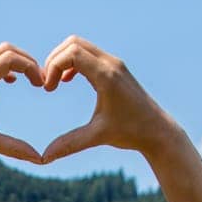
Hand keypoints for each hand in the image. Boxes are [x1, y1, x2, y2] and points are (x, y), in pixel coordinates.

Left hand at [0, 43, 44, 176]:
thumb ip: (16, 148)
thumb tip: (40, 160)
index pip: (9, 59)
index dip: (30, 67)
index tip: (41, 85)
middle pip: (4, 49)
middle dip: (26, 60)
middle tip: (39, 78)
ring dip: (16, 61)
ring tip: (30, 79)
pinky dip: (4, 66)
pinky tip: (12, 82)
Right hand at [39, 36, 173, 161]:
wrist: (158, 130)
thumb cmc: (130, 132)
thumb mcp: (97, 137)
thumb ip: (69, 144)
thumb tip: (44, 158)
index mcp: (106, 76)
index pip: (72, 53)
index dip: (54, 67)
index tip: (49, 89)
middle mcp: (111, 63)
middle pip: (73, 43)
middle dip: (55, 60)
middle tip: (48, 84)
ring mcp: (114, 63)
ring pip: (81, 46)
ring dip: (63, 59)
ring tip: (55, 82)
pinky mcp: (116, 68)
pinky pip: (89, 54)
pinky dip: (74, 62)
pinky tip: (68, 81)